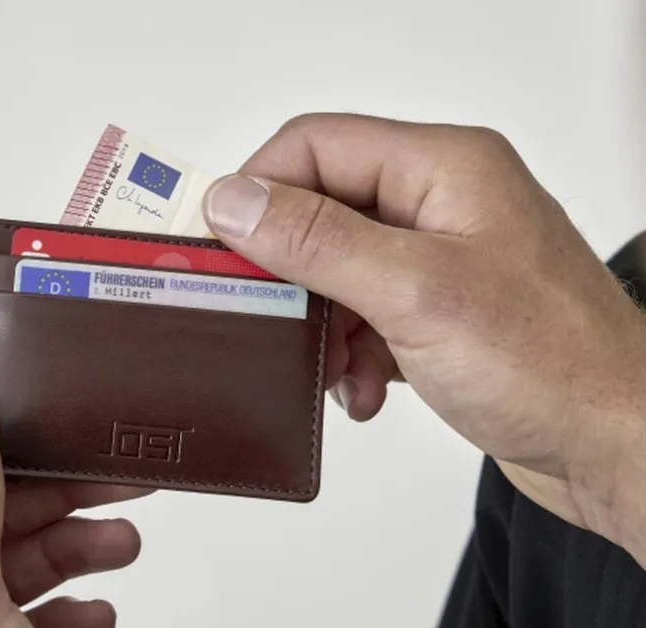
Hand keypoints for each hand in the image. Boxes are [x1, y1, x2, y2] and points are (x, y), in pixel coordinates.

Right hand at [202, 113, 645, 564]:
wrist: (615, 448)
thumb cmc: (554, 365)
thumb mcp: (416, 292)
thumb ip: (317, 240)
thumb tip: (236, 200)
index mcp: (444, 168)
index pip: (318, 145)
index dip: (260, 189)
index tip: (217, 242)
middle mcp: (440, 205)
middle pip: (322, 210)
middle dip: (291, 273)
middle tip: (268, 317)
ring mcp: (440, 260)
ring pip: (336, 270)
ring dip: (322, 325)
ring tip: (334, 371)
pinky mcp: (438, 311)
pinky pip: (364, 315)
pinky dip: (352, 354)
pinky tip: (365, 391)